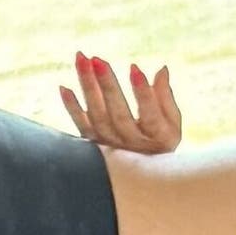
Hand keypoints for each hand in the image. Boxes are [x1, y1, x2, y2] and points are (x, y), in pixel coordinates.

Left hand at [57, 53, 182, 152]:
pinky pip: (81, 125)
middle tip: (97, 59)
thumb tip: (162, 69)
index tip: (134, 68)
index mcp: (158, 138)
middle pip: (118, 115)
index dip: (143, 93)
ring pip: (97, 116)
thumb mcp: (171, 122)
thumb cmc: (160, 140)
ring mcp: (111, 146)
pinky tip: (64, 87)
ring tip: (81, 59)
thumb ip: (166, 97)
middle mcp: (132, 144)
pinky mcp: (94, 143)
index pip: (150, 115)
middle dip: (107, 85)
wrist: (142, 174)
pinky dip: (71, 108)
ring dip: (88, 87)